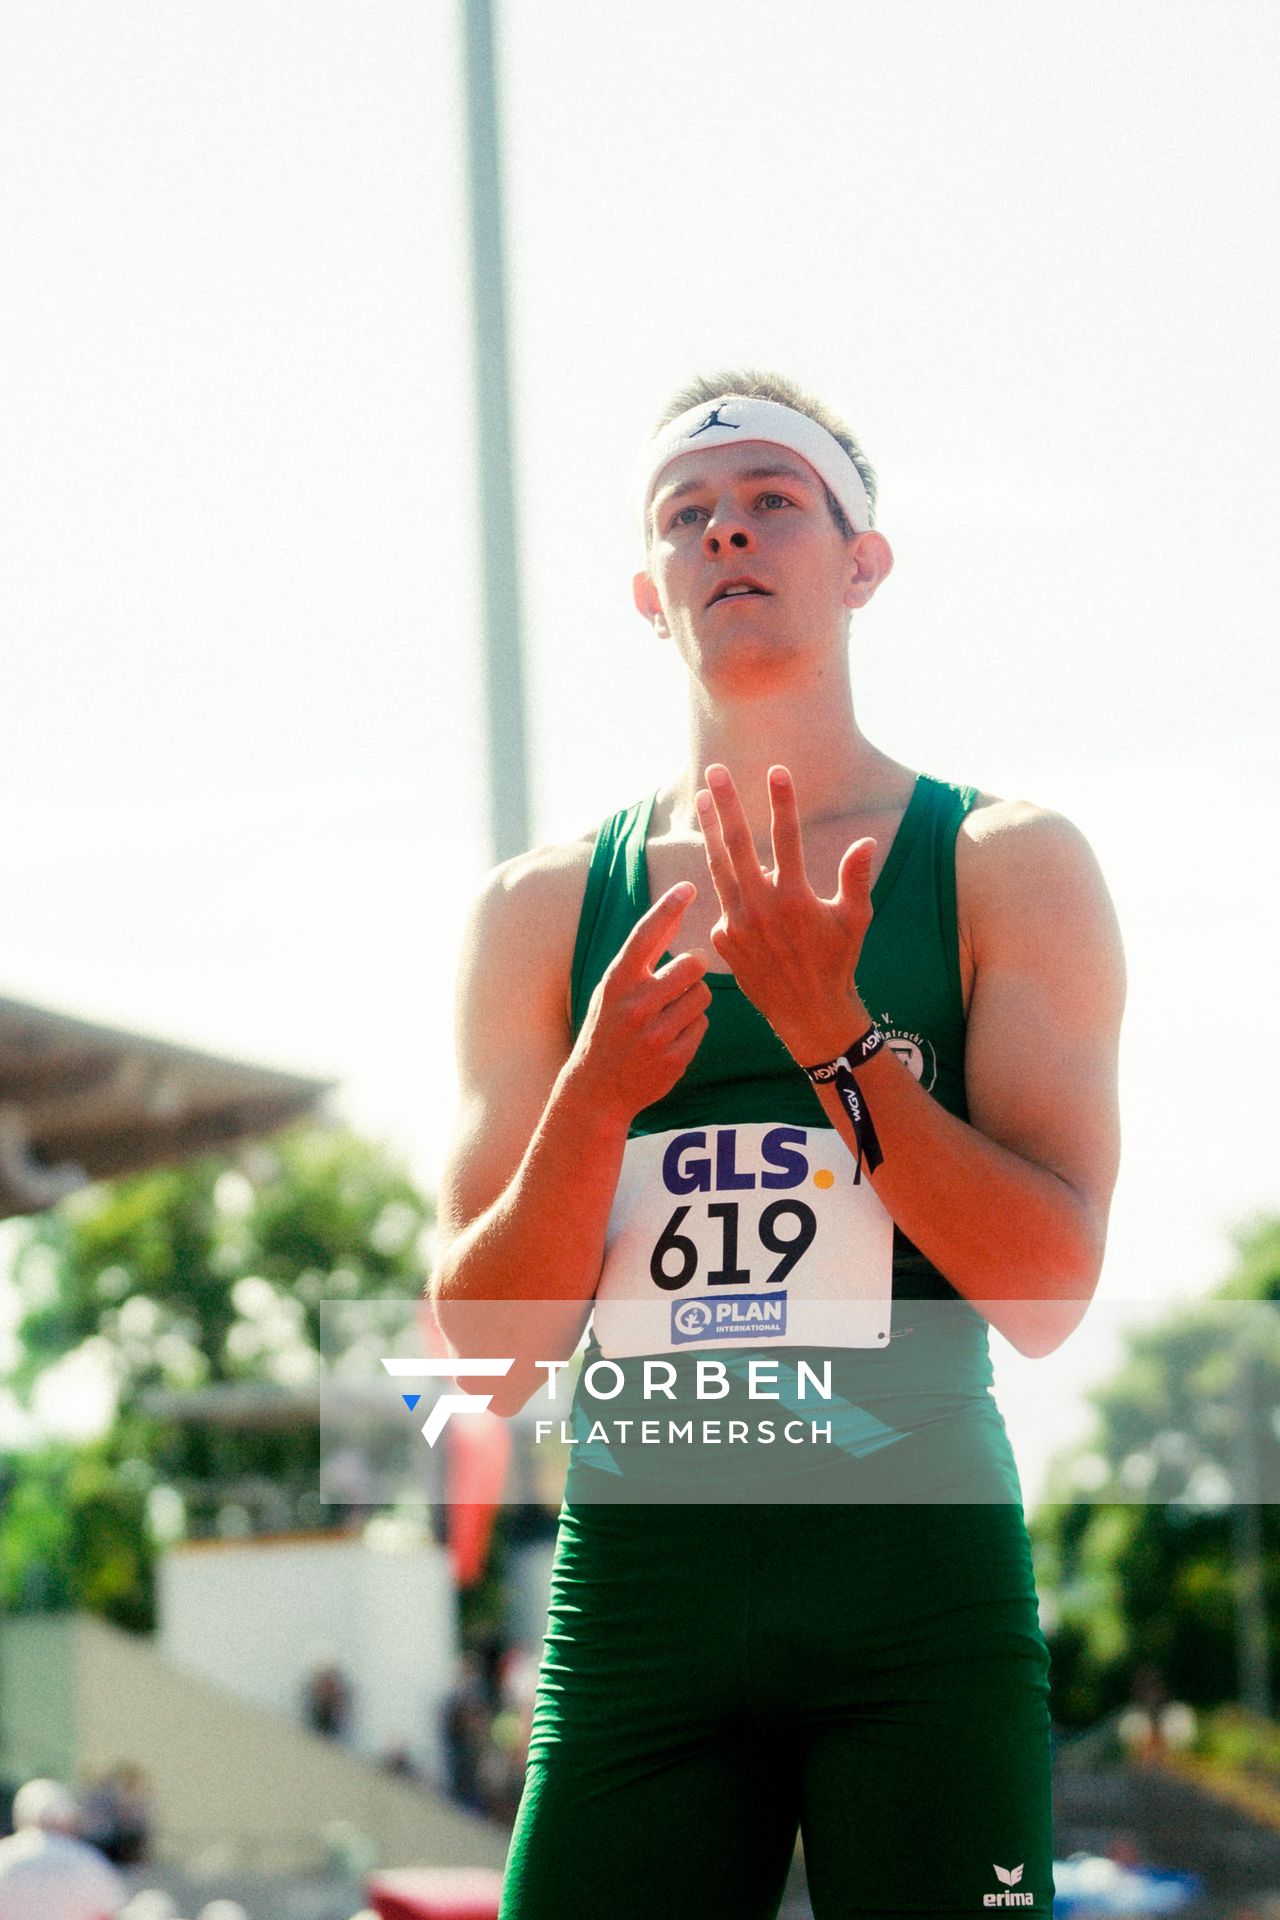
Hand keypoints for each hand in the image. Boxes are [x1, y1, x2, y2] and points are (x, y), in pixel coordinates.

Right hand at [571, 882, 710, 1126]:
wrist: (597, 1089)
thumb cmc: (608, 1029)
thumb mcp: (613, 990)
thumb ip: (642, 956)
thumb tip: (674, 913)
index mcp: (616, 982)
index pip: (645, 934)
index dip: (668, 907)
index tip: (688, 886)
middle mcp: (635, 1005)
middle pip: (692, 965)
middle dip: (693, 969)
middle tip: (679, 980)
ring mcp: (655, 1034)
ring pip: (702, 996)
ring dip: (693, 1001)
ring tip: (669, 1014)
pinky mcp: (674, 1058)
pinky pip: (703, 1025)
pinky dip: (692, 1028)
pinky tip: (669, 1039)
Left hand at [697, 763, 873, 1064]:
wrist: (808, 1013)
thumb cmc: (838, 962)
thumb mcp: (855, 920)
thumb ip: (855, 878)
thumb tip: (866, 841)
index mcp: (794, 897)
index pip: (786, 838)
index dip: (782, 802)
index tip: (775, 770)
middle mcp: (761, 907)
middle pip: (738, 844)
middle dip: (726, 805)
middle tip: (715, 771)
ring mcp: (737, 924)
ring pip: (718, 868)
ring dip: (710, 831)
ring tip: (702, 801)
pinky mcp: (724, 939)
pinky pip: (725, 903)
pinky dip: (729, 886)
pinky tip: (733, 873)